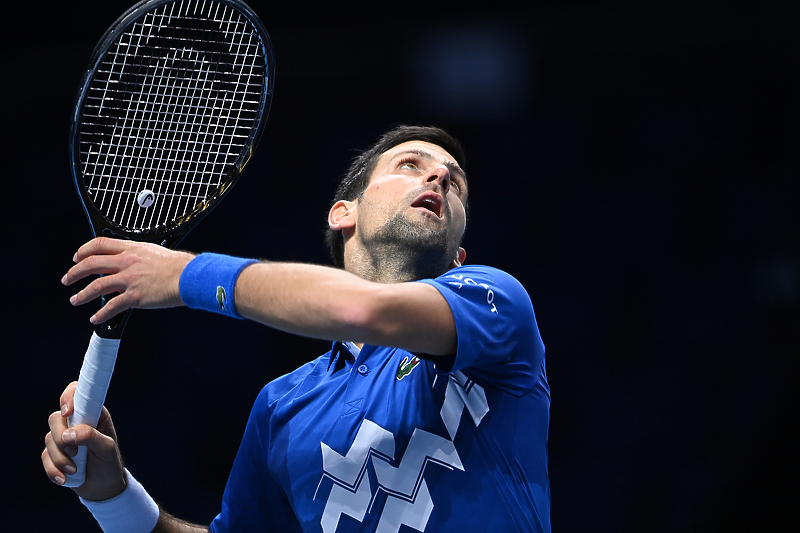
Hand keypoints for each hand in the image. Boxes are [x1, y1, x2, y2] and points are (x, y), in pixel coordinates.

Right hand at [42, 382, 126, 500]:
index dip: (68, 397)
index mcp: (93, 414)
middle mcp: (76, 422)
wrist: (102, 487)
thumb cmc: (109, 463)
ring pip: (48, 439)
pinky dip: (53, 469)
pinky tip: (64, 478)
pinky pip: (45, 456)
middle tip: (75, 452)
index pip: (77, 393)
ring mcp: (63, 437)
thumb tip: (68, 434)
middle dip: (61, 438)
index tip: (68, 412)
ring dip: (60, 458)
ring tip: (74, 470)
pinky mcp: (54, 453)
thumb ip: (91, 437)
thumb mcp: (106, 449)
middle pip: (55, 419)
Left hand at [62, 237, 193, 323]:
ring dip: (82, 294)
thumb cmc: (180, 266)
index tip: (78, 257)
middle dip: (75, 272)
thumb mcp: (156, 252)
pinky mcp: (134, 296)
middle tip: (68, 279)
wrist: (189, 276)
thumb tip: (134, 262)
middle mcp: (128, 262)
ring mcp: (129, 279)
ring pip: (97, 286)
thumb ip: (141, 256)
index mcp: (133, 249)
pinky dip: (101, 314)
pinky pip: (111, 306)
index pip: (100, 244)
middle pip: (91, 264)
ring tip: (76, 300)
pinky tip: (96, 318)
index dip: (84, 250)